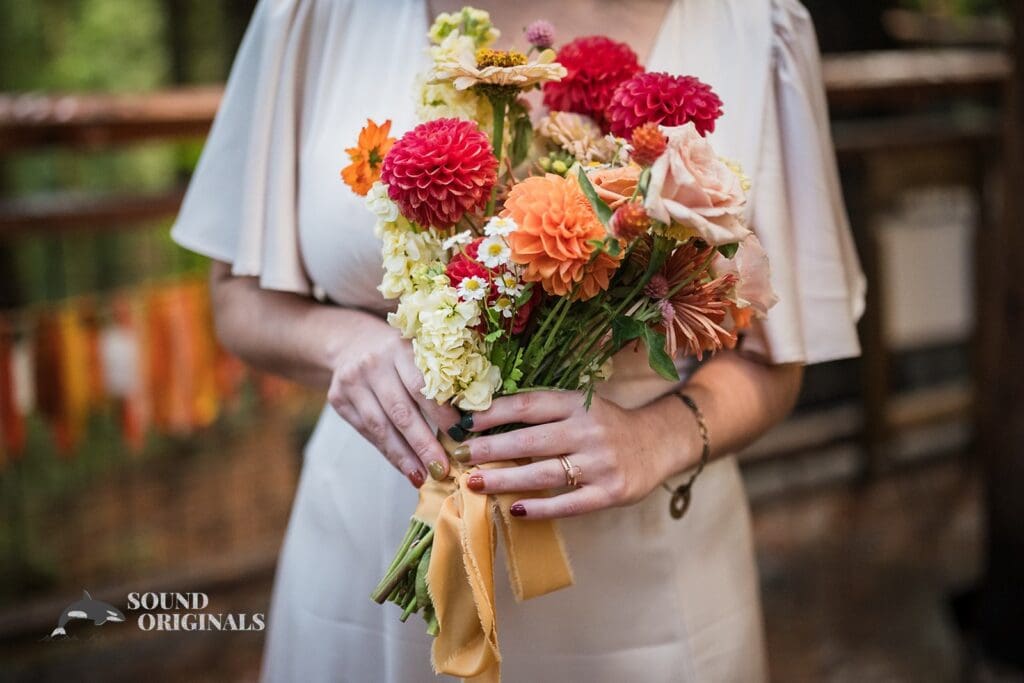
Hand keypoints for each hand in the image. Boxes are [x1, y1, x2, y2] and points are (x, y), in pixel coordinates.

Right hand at [327, 318, 459, 487]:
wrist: (351, 341)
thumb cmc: (398, 353)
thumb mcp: (418, 351)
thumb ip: (437, 379)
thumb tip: (467, 423)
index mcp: (400, 348)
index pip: (422, 386)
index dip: (441, 414)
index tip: (461, 436)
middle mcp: (373, 364)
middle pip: (401, 411)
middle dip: (423, 444)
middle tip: (442, 469)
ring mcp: (352, 382)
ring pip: (380, 426)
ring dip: (403, 456)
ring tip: (422, 476)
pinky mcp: (337, 399)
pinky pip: (366, 432)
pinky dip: (388, 451)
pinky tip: (405, 466)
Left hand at [455, 390, 696, 518]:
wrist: (658, 443)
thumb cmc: (606, 425)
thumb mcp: (580, 407)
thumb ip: (544, 412)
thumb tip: (486, 418)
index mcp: (578, 404)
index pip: (529, 406)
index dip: (494, 414)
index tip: (464, 423)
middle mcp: (588, 431)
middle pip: (530, 441)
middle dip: (490, 449)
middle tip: (460, 456)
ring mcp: (600, 463)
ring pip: (544, 474)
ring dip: (504, 480)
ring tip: (474, 483)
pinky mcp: (610, 492)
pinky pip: (569, 504)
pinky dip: (541, 508)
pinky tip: (516, 511)